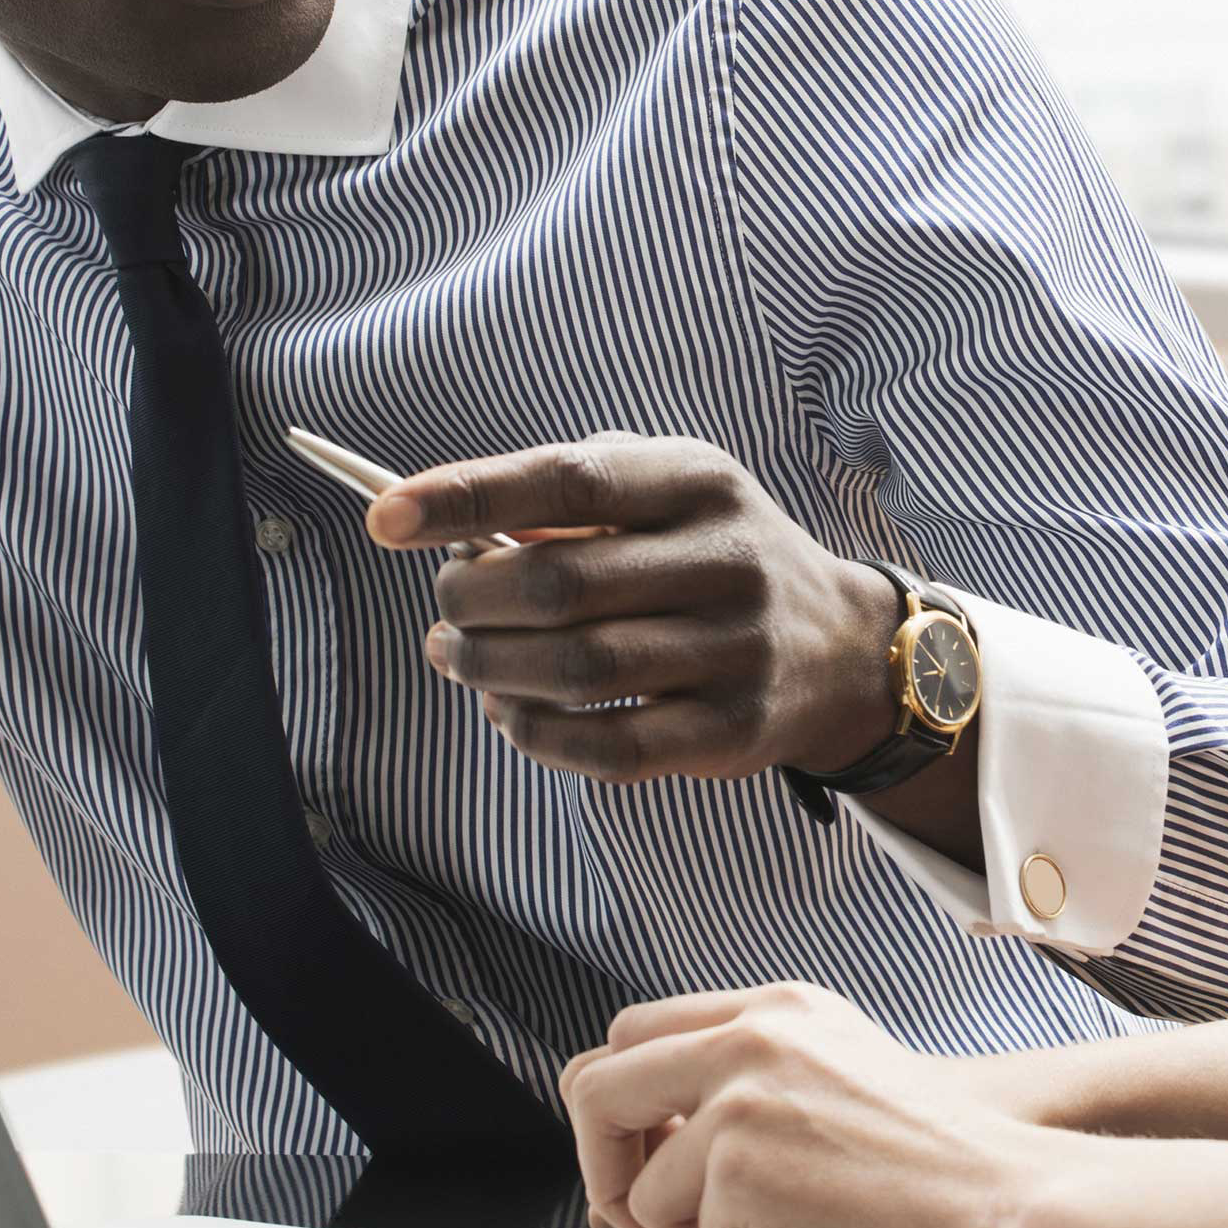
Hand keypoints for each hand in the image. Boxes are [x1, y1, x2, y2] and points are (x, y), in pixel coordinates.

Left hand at [368, 435, 914, 787]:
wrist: (841, 646)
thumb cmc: (714, 556)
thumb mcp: (669, 494)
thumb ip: (573, 498)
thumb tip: (453, 534)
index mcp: (702, 482)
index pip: (570, 480)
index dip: (468, 496)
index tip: (386, 517)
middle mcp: (728, 561)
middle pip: (560, 586)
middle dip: (471, 598)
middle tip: (444, 605)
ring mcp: (736, 652)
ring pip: (577, 672)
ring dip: (490, 668)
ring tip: (457, 656)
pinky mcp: (733, 732)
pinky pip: (609, 748)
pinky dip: (535, 735)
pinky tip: (508, 714)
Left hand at [561, 981, 1077, 1227]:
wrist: (1008, 1201)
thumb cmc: (939, 1166)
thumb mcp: (837, 1083)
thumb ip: (747, 1088)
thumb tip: (644, 1154)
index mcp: (778, 1007)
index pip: (632, 1035)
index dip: (623, 1114)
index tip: (650, 1165)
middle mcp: (755, 1032)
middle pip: (594, 1085)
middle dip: (604, 1168)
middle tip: (654, 1224)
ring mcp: (744, 1091)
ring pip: (636, 1186)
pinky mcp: (742, 1159)